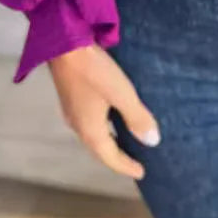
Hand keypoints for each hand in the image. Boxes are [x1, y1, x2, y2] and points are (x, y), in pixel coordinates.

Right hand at [47, 43, 160, 179]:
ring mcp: (71, 110)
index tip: (142, 172)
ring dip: (109, 141)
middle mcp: (77, 125)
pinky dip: (103, 127)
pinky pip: (89, 121)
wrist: (64, 45)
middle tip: (134, 161)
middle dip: (116, 157)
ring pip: (93, 134)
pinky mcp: (71, 96)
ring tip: (125, 140)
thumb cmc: (95, 71)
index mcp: (90, 130)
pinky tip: (110, 115)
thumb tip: (152, 142)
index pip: (110, 157)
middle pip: (99, 149)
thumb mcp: (122, 93)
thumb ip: (137, 117)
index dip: (126, 166)